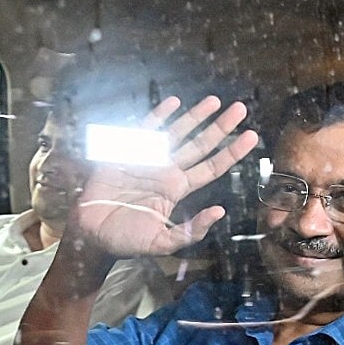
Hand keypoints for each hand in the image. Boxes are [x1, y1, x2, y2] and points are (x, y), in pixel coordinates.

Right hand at [76, 96, 257, 256]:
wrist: (91, 233)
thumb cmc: (126, 240)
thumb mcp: (162, 243)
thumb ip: (190, 231)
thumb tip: (219, 212)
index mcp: (178, 190)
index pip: (211, 167)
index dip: (231, 152)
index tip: (251, 137)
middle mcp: (168, 171)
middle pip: (201, 144)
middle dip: (221, 127)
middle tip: (241, 108)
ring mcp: (149, 159)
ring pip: (178, 133)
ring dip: (196, 116)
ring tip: (214, 100)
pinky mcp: (127, 152)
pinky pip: (146, 129)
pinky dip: (160, 115)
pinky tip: (173, 102)